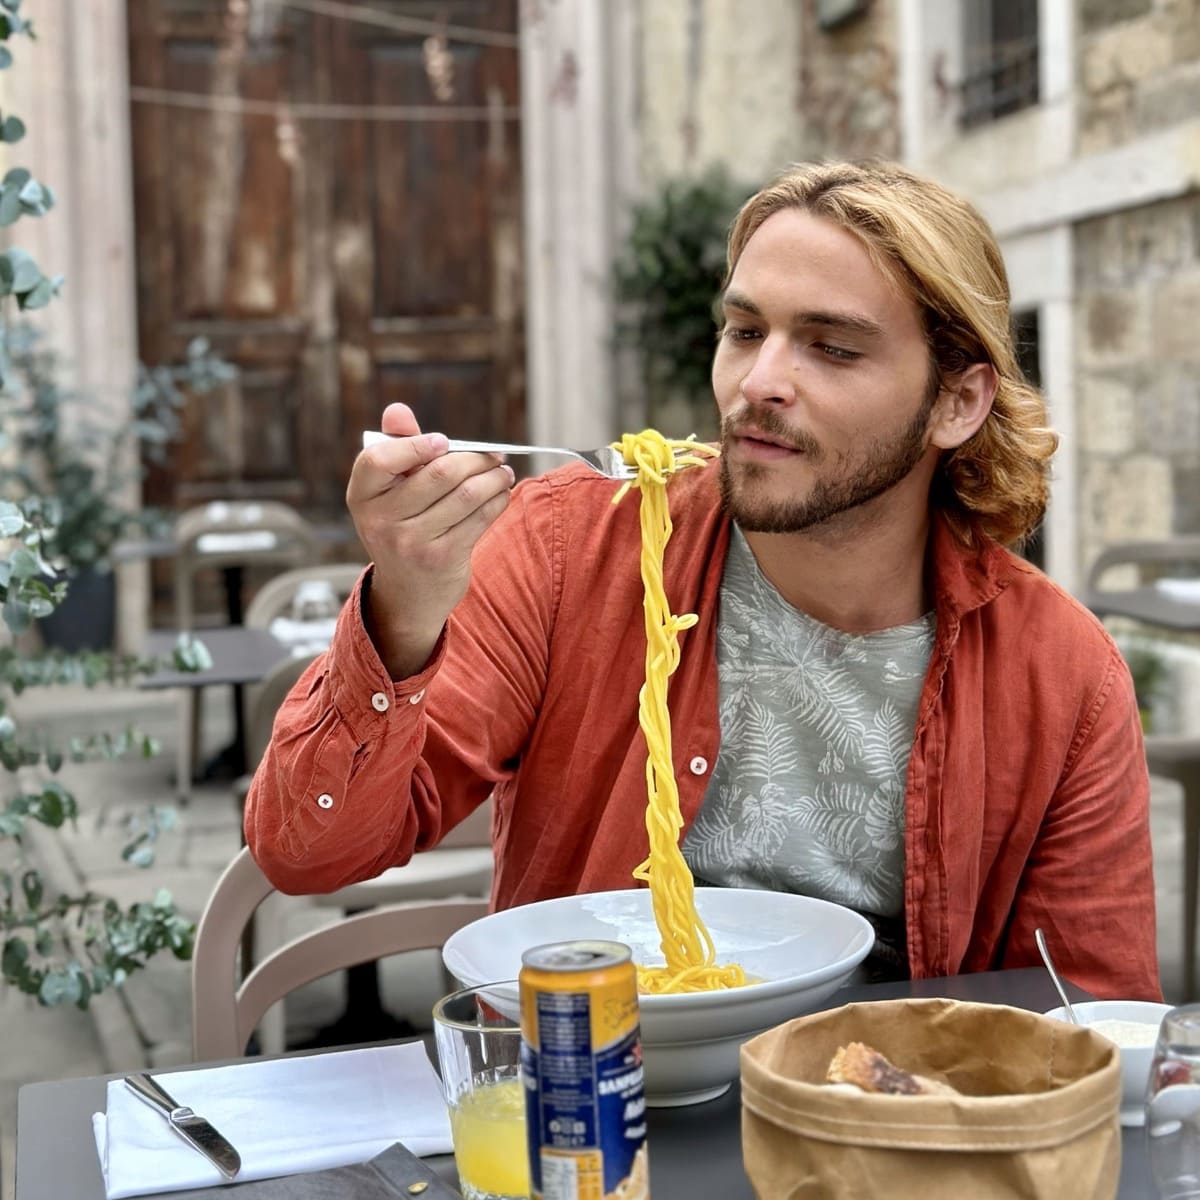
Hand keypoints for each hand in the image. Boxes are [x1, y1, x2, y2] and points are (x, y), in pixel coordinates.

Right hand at [347, 403, 514, 677]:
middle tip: (495, 455)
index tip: (444, 441)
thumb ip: (396, 446)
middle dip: (475, 459)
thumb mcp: (389, 491)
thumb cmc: (401, 525)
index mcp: (362, 495)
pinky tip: (502, 494)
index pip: (379, 460)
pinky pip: (480, 518)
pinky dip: (498, 501)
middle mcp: (382, 520)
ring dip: (494, 478)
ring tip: (504, 472)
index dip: (415, 444)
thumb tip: (397, 409)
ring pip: (467, 495)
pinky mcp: (443, 559)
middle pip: (439, 473)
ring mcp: (412, 542)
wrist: (408, 592)